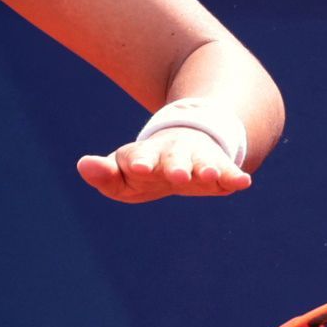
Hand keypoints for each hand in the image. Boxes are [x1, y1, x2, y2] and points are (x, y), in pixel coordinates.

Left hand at [77, 126, 252, 202]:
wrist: (184, 144)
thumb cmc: (147, 166)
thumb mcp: (123, 174)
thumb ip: (105, 173)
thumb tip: (83, 164)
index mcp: (145, 156)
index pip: (140, 158)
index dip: (140, 162)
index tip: (140, 168)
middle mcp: (172, 153)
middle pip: (174, 158)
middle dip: (177, 165)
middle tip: (178, 175)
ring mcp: (197, 158)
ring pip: (202, 162)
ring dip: (207, 168)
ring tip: (212, 177)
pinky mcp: (218, 167)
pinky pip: (227, 171)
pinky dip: (234, 176)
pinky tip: (242, 182)